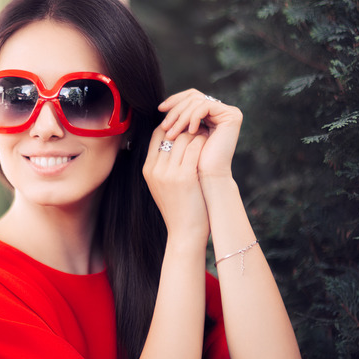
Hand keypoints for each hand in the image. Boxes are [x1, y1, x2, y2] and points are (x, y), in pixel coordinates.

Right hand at [143, 126, 208, 241]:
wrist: (185, 232)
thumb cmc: (180, 209)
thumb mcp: (164, 185)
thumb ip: (166, 164)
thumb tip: (177, 141)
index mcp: (148, 169)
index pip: (157, 134)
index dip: (173, 125)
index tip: (187, 126)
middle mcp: (154, 169)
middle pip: (170, 133)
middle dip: (187, 126)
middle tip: (201, 125)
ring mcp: (167, 172)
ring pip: (183, 138)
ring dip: (197, 132)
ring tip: (208, 132)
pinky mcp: (184, 176)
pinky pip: (194, 148)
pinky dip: (203, 142)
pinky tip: (211, 143)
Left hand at [159, 89, 242, 179]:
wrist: (208, 177)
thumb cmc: (193, 161)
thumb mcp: (181, 135)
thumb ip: (177, 120)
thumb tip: (161, 106)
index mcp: (210, 113)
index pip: (190, 98)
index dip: (174, 100)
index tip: (160, 109)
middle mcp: (221, 110)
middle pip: (193, 97)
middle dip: (176, 110)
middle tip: (164, 125)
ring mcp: (228, 112)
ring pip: (197, 101)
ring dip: (181, 117)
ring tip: (172, 133)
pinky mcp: (232, 115)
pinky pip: (206, 106)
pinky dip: (194, 117)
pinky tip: (189, 131)